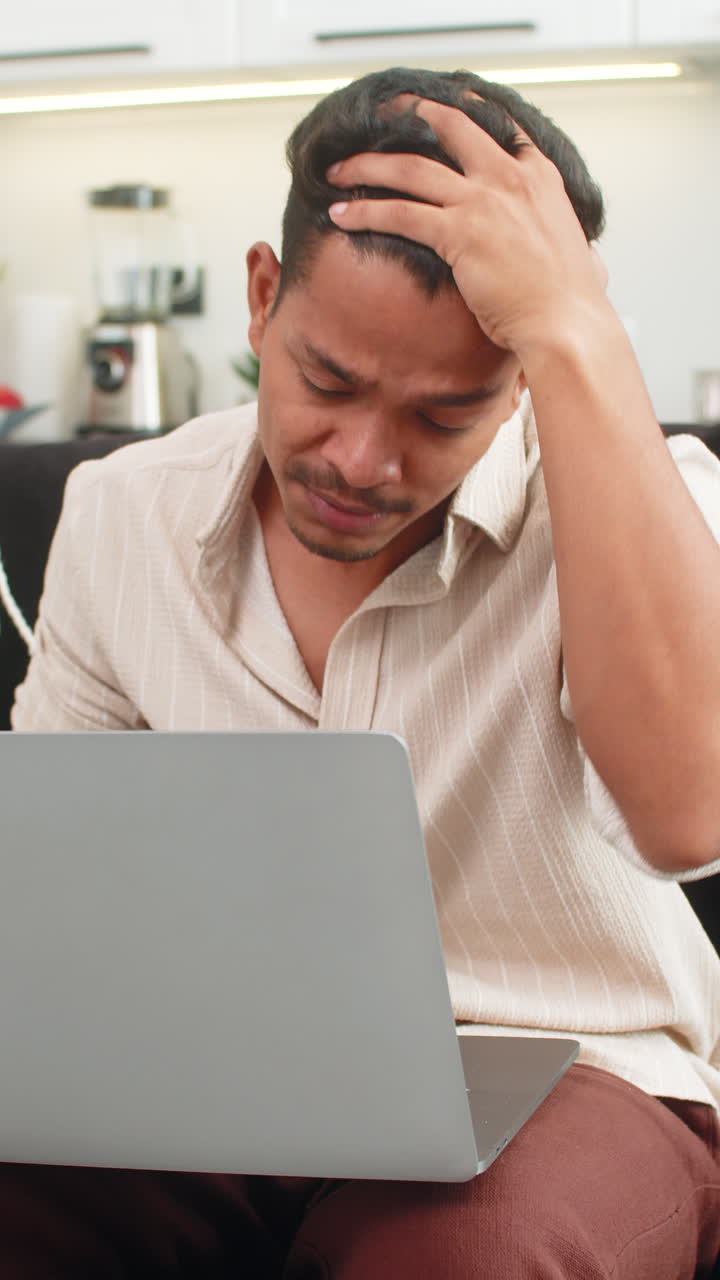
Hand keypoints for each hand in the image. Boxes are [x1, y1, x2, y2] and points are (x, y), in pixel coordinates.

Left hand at [327, 97, 608, 358]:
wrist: (566, 325)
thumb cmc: (573, 305)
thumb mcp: (585, 260)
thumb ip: (578, 252)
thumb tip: (590, 263)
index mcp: (540, 178)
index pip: (498, 124)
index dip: (462, 111)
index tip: (434, 109)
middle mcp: (510, 178)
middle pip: (449, 127)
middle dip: (408, 115)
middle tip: (378, 116)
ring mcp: (483, 201)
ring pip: (411, 167)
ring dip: (367, 166)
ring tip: (336, 170)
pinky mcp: (459, 233)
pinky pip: (399, 212)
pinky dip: (365, 210)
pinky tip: (341, 214)